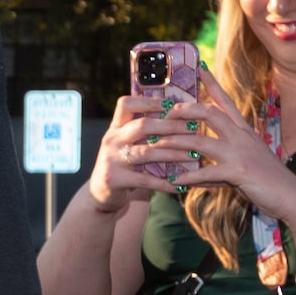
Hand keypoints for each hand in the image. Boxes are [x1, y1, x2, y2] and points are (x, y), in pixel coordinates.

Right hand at [91, 92, 210, 208]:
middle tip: (194, 128)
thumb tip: (181, 117)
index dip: (150, 102)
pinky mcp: (114, 178)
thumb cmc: (124, 165)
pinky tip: (180, 185)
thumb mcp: (128, 144)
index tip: (173, 104)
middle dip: (172, 126)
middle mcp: (111, 140)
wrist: (101, 192)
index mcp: (116, 128)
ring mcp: (111, 159)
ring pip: (147, 152)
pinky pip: (145, 179)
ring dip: (173, 153)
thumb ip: (145, 132)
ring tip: (193, 155)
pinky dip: (164, 182)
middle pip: (143, 126)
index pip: (127, 104)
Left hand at [150, 85, 295, 222]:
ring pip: (200, 141)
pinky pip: (206, 171)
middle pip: (209, 113)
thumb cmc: (267, 179)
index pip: (226, 101)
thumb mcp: (245, 161)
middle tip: (164, 114)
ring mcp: (240, 153)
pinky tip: (174, 180)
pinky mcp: (239, 172)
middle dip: (184, 111)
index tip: (200, 68)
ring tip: (154, 147)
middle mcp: (241, 136)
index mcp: (243, 130)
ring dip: (174, 144)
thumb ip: (221, 158)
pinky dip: (188, 176)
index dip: (213, 84)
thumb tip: (195, 165)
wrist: (291, 195)